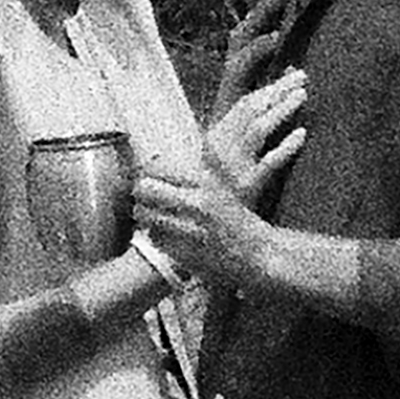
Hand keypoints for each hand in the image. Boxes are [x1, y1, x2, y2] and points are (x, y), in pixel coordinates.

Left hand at [132, 148, 280, 296]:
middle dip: (141, 192)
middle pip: (144, 189)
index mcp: (206, 184)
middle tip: (146, 196)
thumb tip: (198, 142)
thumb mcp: (226, 187)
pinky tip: (166, 234)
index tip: (151, 176)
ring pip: (144, 214)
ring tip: (154, 215)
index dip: (149, 171)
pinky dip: (155, 234)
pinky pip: (153, 237)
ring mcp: (187, 230)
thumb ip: (210, 164)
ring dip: (144, 214)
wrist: (258, 255)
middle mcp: (196, 205)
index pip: (159, 168)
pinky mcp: (182, 252)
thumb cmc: (240, 221)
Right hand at [202, 71, 308, 206]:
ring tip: (302, 95)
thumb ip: (246, 128)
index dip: (269, 89)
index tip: (291, 78)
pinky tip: (301, 134)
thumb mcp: (229, 156)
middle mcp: (221, 150)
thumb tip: (272, 97)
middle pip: (251, 111)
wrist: (218, 228)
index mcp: (216, 139)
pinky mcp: (247, 188)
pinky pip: (268, 163)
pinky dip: (285, 146)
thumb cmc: (227, 190)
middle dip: (278, 91)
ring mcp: (233, 168)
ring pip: (258, 130)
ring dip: (280, 110)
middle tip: (303, 78)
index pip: (244, 105)